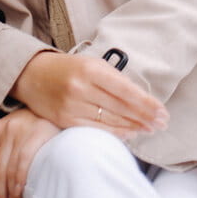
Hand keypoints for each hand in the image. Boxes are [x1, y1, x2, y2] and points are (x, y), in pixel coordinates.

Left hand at [0, 109, 59, 197]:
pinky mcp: (37, 132)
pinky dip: (20, 181)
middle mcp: (5, 129)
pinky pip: (23, 162)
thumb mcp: (17, 134)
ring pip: (9, 171)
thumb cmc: (38, 125)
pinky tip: (21, 194)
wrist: (61, 104)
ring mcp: (21, 130)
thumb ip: (5, 155)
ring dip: (11, 197)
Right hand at [11, 51, 168, 134]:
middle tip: (162, 123)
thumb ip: (114, 79)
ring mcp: (72, 106)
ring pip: (110, 121)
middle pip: (121, 108)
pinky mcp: (65, 120)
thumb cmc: (68, 68)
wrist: (33, 75)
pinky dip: (115, 133)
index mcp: (91, 70)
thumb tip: (140, 97)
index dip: (146, 103)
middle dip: (145, 117)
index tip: (162, 111)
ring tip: (150, 128)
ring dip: (134, 126)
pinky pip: (96, 130)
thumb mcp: (91, 63)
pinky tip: (129, 134)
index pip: (126, 90)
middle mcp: (81, 88)